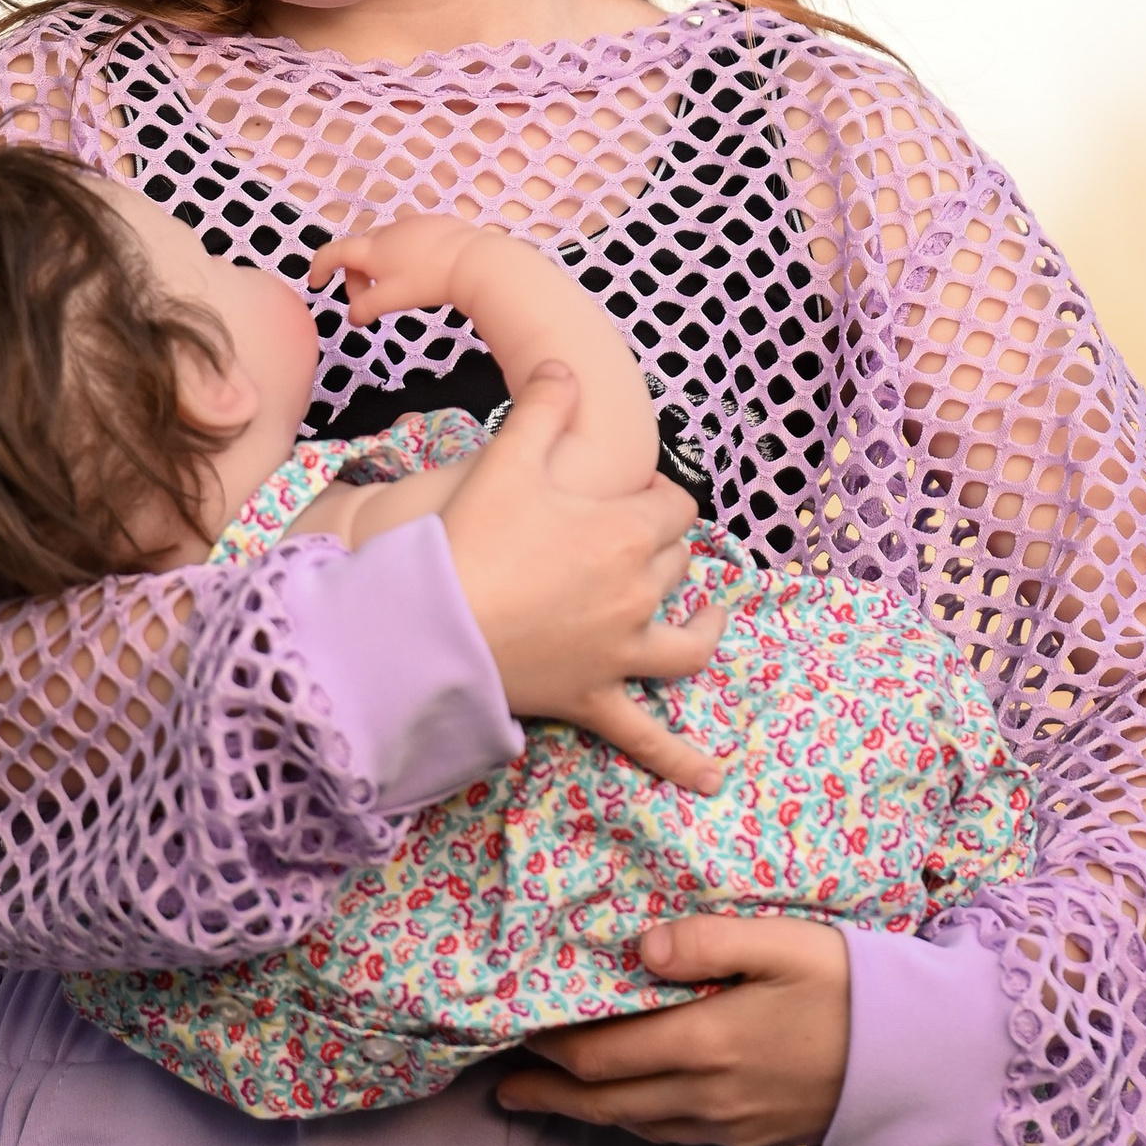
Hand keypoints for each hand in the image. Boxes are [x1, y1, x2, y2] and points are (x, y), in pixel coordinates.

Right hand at [306, 211, 490, 324]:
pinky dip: (403, 254)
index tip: (316, 283)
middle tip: (367, 303)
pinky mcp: (433, 222)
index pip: (334, 252)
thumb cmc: (427, 282)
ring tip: (396, 288)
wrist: (472, 260)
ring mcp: (411, 223)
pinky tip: (421, 270)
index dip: (320, 266)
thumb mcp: (391, 300)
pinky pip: (408, 237)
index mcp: (371, 249)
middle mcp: (386, 230)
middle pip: (359, 251)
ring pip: (384, 243)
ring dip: (380, 265)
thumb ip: (366, 308)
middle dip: (356, 277)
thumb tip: (352, 317)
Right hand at [436, 360, 727, 794]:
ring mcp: (620, 650)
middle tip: (641, 537)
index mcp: (626, 531)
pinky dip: (682, 759)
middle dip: (665, 545)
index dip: (659, 494)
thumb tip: (565, 367)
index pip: (673, 504)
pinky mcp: (594, 697)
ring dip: (704, 626)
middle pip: (677, 562)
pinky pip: (647, 736)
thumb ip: (542, 406)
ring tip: (713, 616)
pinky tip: (713, 778)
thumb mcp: (507, 458)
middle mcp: (637, 591)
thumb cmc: (470, 539)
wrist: (432, 626)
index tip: (638, 491)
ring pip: (685, 640)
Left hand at [492, 917, 850, 1145]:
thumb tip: (637, 948)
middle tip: (502, 1086)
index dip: (548, 1049)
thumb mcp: (781, 941)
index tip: (513, 1034)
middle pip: (606, 1101)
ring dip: (587, 1112)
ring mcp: (732, 1123)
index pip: (601, 1055)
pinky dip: (635, 1122)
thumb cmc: (853, 985)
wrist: (922, 1055)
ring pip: (637, 1124)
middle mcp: (708, 1094)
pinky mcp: (754, 1136)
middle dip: (549, 1092)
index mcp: (707, 1042)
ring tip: (548, 1098)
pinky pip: (676, 1134)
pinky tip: (627, 1108)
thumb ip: (704, 940)